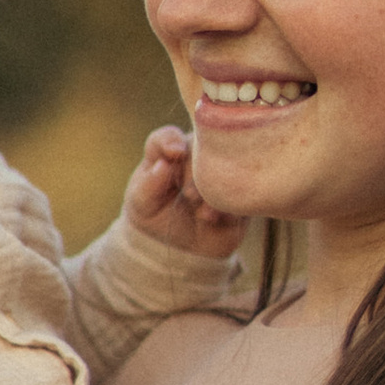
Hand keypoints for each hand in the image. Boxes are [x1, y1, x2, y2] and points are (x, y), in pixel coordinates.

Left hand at [120, 125, 245, 259]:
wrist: (182, 246)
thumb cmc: (159, 217)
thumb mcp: (143, 204)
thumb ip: (148, 185)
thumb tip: (163, 165)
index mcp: (170, 153)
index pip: (168, 137)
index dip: (170, 141)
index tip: (175, 153)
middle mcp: (197, 156)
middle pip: (200, 148)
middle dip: (194, 171)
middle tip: (188, 195)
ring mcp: (222, 171)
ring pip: (224, 166)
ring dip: (212, 190)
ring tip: (202, 213)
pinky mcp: (240, 192)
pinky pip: (241, 191)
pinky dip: (227, 205)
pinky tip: (215, 218)